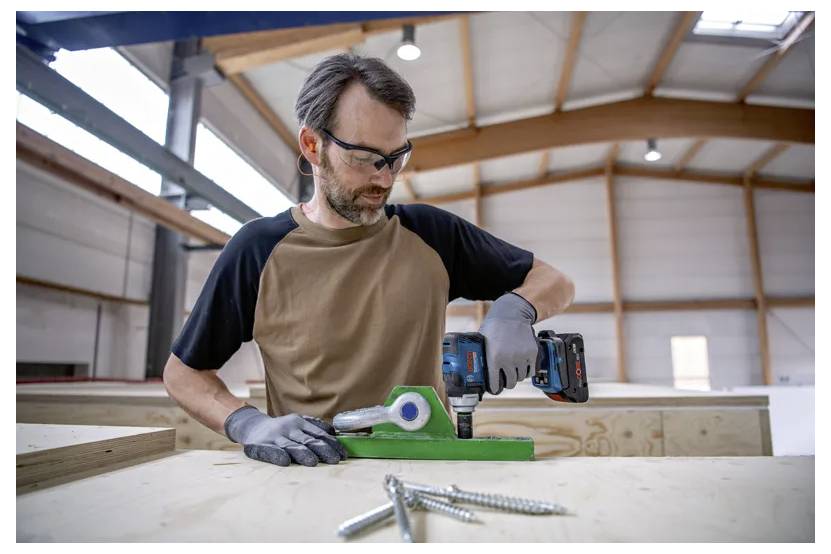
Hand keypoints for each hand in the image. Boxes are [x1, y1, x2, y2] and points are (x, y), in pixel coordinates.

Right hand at [224, 406, 347, 466]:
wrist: (252, 426)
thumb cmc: (281, 429)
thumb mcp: (297, 422)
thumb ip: (314, 426)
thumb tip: (333, 432)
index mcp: (299, 422)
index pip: (318, 434)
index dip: (332, 444)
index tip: (343, 454)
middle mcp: (288, 428)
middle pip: (308, 440)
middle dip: (323, 450)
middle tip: (335, 460)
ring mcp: (274, 437)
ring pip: (291, 446)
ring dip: (303, 454)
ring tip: (313, 462)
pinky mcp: (260, 446)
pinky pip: (270, 451)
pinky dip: (278, 456)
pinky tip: (285, 461)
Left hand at [478, 292, 538, 394]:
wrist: (512, 314)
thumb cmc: (494, 327)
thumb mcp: (483, 341)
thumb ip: (481, 356)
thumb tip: (474, 369)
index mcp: (493, 358)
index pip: (494, 383)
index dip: (494, 388)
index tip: (495, 389)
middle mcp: (508, 359)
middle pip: (511, 383)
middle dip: (507, 383)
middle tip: (506, 379)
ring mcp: (522, 357)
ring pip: (521, 377)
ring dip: (517, 376)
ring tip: (514, 370)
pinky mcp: (532, 353)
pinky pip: (531, 371)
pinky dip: (527, 371)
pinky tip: (522, 366)